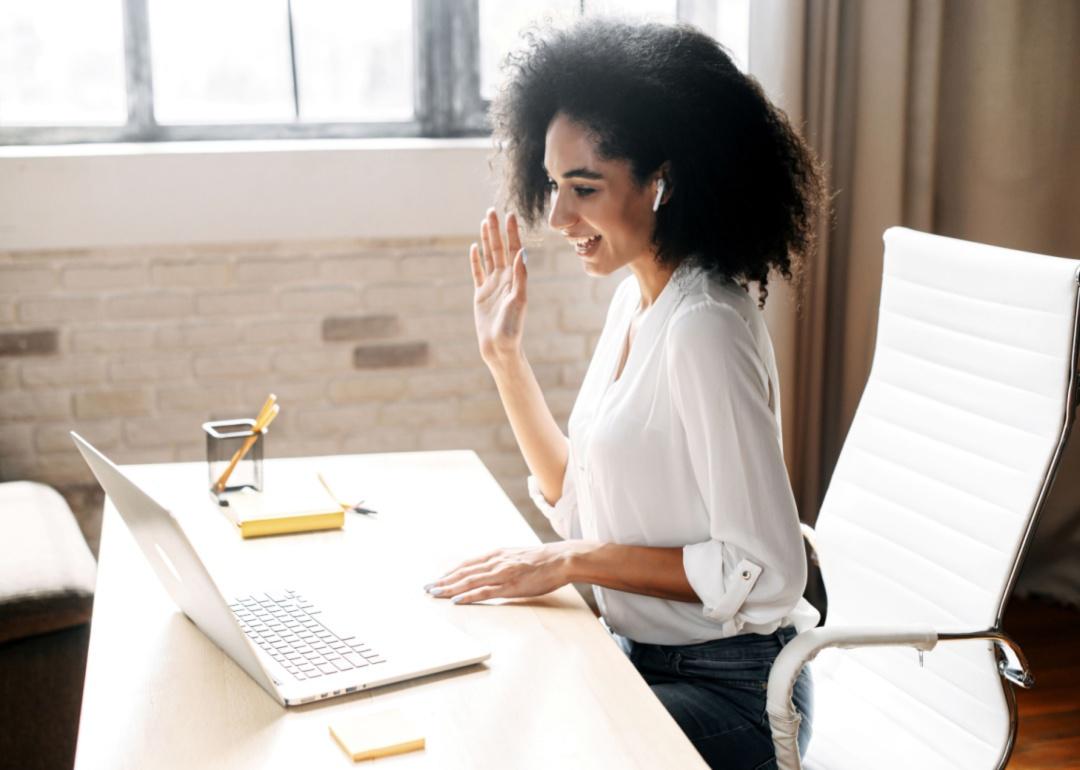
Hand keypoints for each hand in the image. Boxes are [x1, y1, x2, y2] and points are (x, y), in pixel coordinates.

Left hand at [425, 542, 586, 604]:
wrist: (560, 559)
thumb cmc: (541, 561)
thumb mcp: (516, 556)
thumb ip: (501, 563)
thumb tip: (490, 571)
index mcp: (497, 555)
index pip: (466, 564)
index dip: (450, 572)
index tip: (437, 579)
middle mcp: (495, 562)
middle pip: (463, 572)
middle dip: (443, 580)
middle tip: (427, 588)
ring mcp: (502, 573)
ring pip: (469, 581)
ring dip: (449, 588)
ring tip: (435, 594)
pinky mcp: (510, 586)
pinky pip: (484, 592)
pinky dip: (468, 596)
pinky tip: (456, 600)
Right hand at [470, 208, 527, 367]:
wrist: (500, 346)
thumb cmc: (512, 326)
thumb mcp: (518, 300)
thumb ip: (520, 276)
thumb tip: (522, 252)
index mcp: (515, 279)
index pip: (514, 250)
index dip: (512, 232)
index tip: (510, 215)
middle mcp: (505, 279)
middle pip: (499, 249)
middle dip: (496, 230)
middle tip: (492, 210)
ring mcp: (492, 286)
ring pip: (488, 257)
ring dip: (486, 239)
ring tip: (484, 222)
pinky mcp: (481, 294)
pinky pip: (477, 273)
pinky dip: (475, 260)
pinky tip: (474, 247)